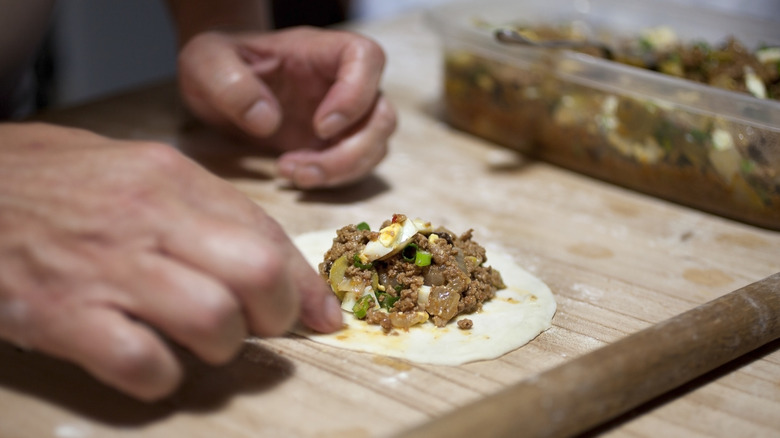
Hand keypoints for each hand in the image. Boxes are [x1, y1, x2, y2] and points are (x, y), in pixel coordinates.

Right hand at [0, 123, 341, 399]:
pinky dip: (161, 377)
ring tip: (198, 342)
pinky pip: (144, 365)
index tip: (323, 318)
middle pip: (257, 275)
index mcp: (173, 178)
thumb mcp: (140, 173)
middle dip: (275, 315)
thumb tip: (277, 267)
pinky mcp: (64, 316)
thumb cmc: (60, 182)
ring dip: (221, 346)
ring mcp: (106, 268)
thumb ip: (209, 213)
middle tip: (257, 327)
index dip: (307, 286)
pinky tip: (148, 362)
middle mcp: (149, 218)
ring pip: (212, 321)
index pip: (268, 234)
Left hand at [177, 26, 396, 188]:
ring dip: (341, 170)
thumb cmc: (216, 65)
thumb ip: (229, 82)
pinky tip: (292, 175)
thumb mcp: (204, 63)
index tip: (320, 126)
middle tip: (298, 168)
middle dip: (350, 152)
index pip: (366, 58)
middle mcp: (342, 82)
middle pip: (382, 115)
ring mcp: (345, 116)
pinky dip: (332, 180)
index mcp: (320, 51)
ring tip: (290, 173)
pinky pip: (356, 166)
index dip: (356, 94)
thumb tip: (267, 120)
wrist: (217, 88)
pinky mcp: (336, 145)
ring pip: (376, 146)